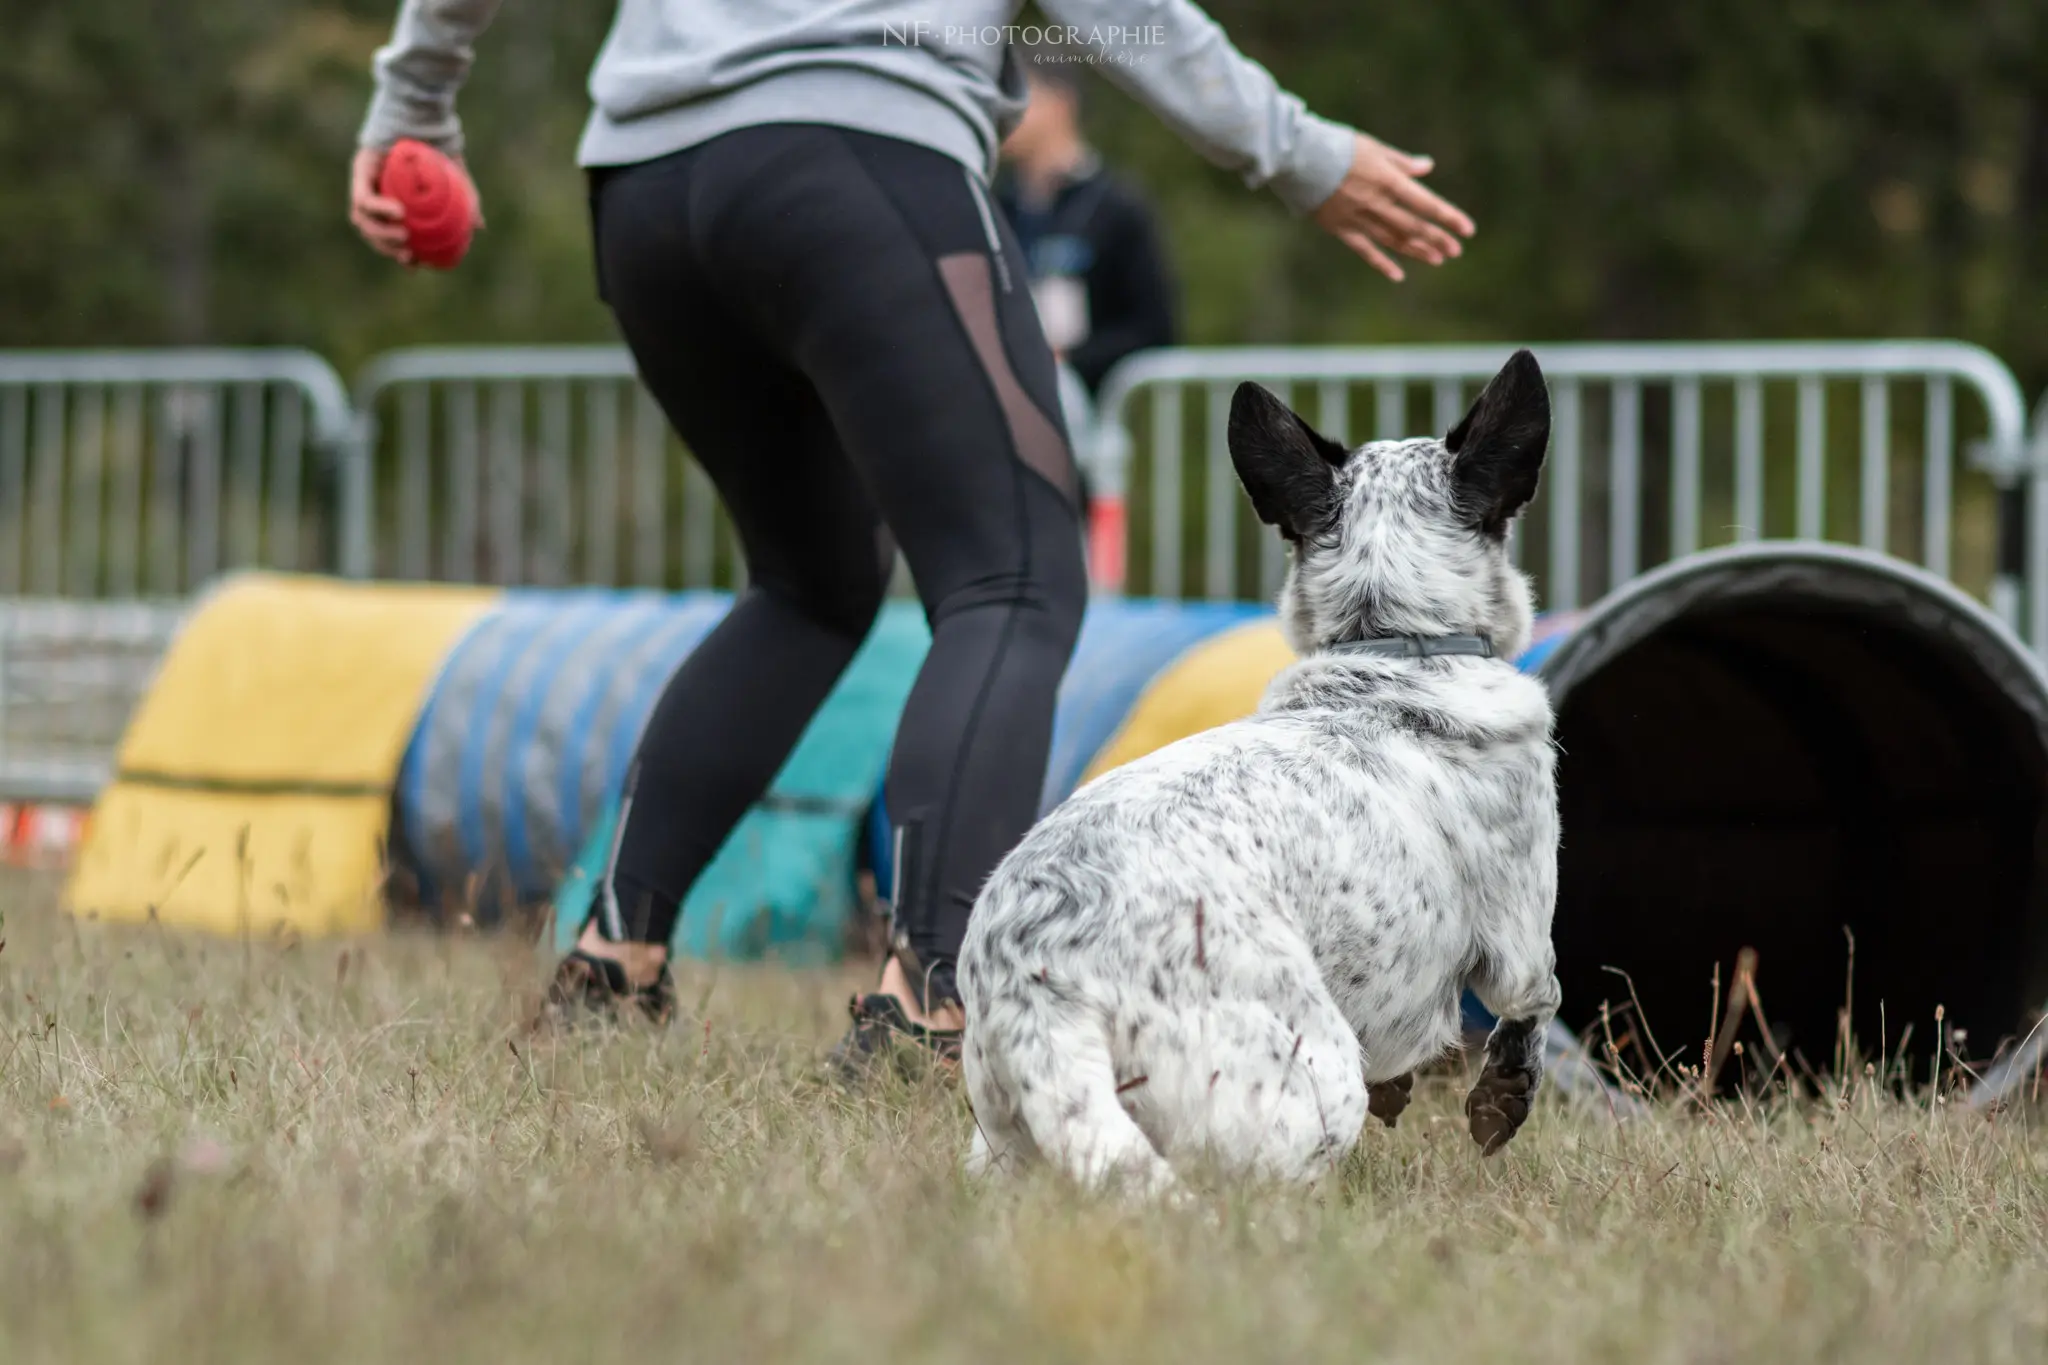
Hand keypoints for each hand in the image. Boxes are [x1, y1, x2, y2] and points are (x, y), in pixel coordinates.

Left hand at [348, 145, 484, 265]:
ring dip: (380, 234)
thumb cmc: (438, 141)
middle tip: (409, 256)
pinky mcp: (358, 168)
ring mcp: (363, 180)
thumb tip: (479, 227)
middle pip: (371, 231)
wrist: (422, 112)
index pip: (388, 233)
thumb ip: (465, 201)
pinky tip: (398, 213)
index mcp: (389, 198)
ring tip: (404, 237)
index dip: (397, 254)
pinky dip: (380, 209)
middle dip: (386, 249)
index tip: (415, 265)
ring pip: (362, 219)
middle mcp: (372, 191)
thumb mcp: (456, 176)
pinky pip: (363, 196)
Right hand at [1312, 132, 1475, 282]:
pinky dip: (1382, 263)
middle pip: (1413, 226)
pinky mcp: (1340, 229)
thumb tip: (1427, 168)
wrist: (1298, 158)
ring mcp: (1358, 218)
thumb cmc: (1337, 147)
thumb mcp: (1374, 148)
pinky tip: (1398, 275)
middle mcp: (1376, 203)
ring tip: (1437, 260)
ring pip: (1394, 240)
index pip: (1426, 203)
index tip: (1467, 229)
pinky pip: (1365, 250)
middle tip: (1455, 251)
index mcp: (1388, 180)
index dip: (1448, 217)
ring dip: (1417, 251)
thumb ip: (1401, 162)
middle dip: (1436, 239)